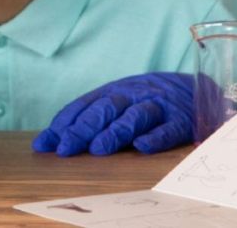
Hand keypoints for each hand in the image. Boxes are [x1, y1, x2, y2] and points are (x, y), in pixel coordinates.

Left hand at [32, 72, 193, 155]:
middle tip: (67, 147)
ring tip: (98, 149)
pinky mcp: (181, 121)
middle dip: (83, 128)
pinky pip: (168, 128)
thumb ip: (82, 120)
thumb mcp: (113, 103)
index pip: (83, 106)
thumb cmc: (141, 100)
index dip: (64, 124)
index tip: (46, 144)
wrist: (192, 88)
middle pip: (105, 109)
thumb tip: (44, 143)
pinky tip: (141, 146)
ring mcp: (157, 106)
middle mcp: (132, 95)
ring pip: (135, 116)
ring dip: (115, 131)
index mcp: (111, 91)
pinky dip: (155, 137)